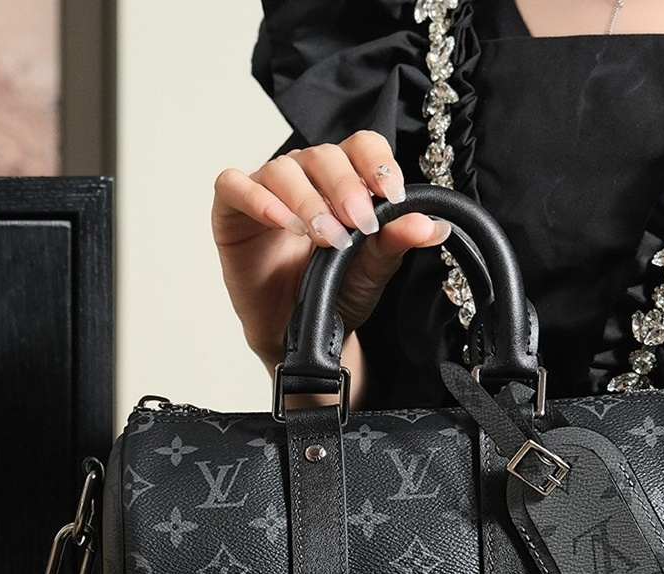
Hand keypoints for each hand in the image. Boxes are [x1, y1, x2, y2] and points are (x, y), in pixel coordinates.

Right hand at [212, 130, 450, 377]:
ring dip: (307, 200)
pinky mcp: (232, 213)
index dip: (376, 162)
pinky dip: (257, 198)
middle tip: (359, 223)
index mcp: (344, 183)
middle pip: (324, 155)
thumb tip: (431, 225)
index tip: (392, 193)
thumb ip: (395, 243)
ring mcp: (267, 192)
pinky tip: (282, 222)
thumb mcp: (372, 271)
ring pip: (283, 168)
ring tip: (325, 237)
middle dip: (345, 187)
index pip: (361, 147)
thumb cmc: (333, 296)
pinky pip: (233, 186)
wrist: (299, 335)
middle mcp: (306, 179)